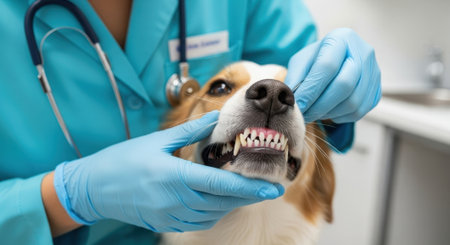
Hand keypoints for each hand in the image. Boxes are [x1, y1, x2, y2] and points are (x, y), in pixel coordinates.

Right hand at [53, 111, 283, 231]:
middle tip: (267, 189)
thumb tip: (216, 118)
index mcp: (174, 176)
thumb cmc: (122, 160)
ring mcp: (169, 216)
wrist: (93, 188)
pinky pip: (197, 222)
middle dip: (248, 196)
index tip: (272, 188)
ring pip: (212, 215)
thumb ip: (190, 131)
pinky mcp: (165, 224)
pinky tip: (219, 202)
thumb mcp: (156, 140)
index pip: (221, 184)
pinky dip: (214, 213)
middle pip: (222, 202)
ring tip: (244, 192)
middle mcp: (175, 200)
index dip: (249, 187)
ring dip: (231, 204)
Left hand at [285, 28, 381, 122]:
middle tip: (304, 114)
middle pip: (344, 85)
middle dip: (320, 105)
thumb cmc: (317, 59)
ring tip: (314, 112)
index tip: (298, 104)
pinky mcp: (376, 91)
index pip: (328, 66)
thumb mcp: (301, 61)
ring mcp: (374, 72)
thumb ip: (295, 78)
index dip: (311, 89)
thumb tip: (292, 100)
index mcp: (342, 38)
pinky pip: (358, 111)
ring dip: (329, 113)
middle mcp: (363, 52)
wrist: (337, 61)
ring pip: (353, 102)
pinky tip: (328, 111)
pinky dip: (339, 116)